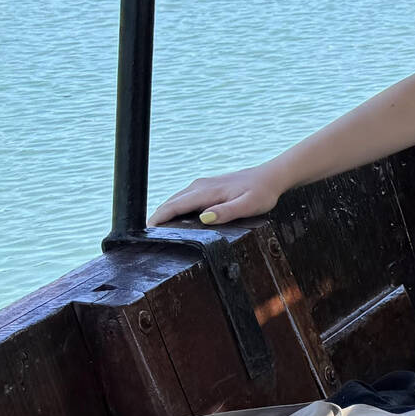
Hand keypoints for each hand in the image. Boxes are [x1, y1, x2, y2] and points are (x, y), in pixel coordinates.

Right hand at [151, 161, 285, 226]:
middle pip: (171, 203)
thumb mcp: (249, 205)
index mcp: (206, 191)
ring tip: (153, 232)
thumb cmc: (262, 193)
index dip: (158, 219)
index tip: (143, 232)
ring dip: (164, 213)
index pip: (175, 206)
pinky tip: (173, 221)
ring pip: (176, 200)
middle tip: (142, 238)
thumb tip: (203, 218)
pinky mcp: (206, 187)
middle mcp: (199, 186)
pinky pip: (184, 199)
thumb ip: (227, 212)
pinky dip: (174, 209)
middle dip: (156, 218)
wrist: (272, 177)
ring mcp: (202, 185)